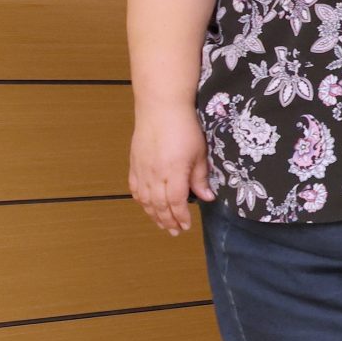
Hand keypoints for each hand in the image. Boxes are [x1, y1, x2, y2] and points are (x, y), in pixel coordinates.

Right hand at [130, 104, 212, 234]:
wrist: (161, 108)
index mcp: (174, 172)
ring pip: (145, 200)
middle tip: (175, 232)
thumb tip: (206, 198)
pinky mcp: (135, 164)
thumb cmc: (185, 127)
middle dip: (168, 221)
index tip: (186, 226)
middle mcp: (155, 174)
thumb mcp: (200, 153)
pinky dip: (141, 201)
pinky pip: (135, 188)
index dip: (180, 217)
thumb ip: (200, 177)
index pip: (176, 203)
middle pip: (159, 205)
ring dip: (154, 214)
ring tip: (163, 224)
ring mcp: (142, 170)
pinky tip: (147, 206)